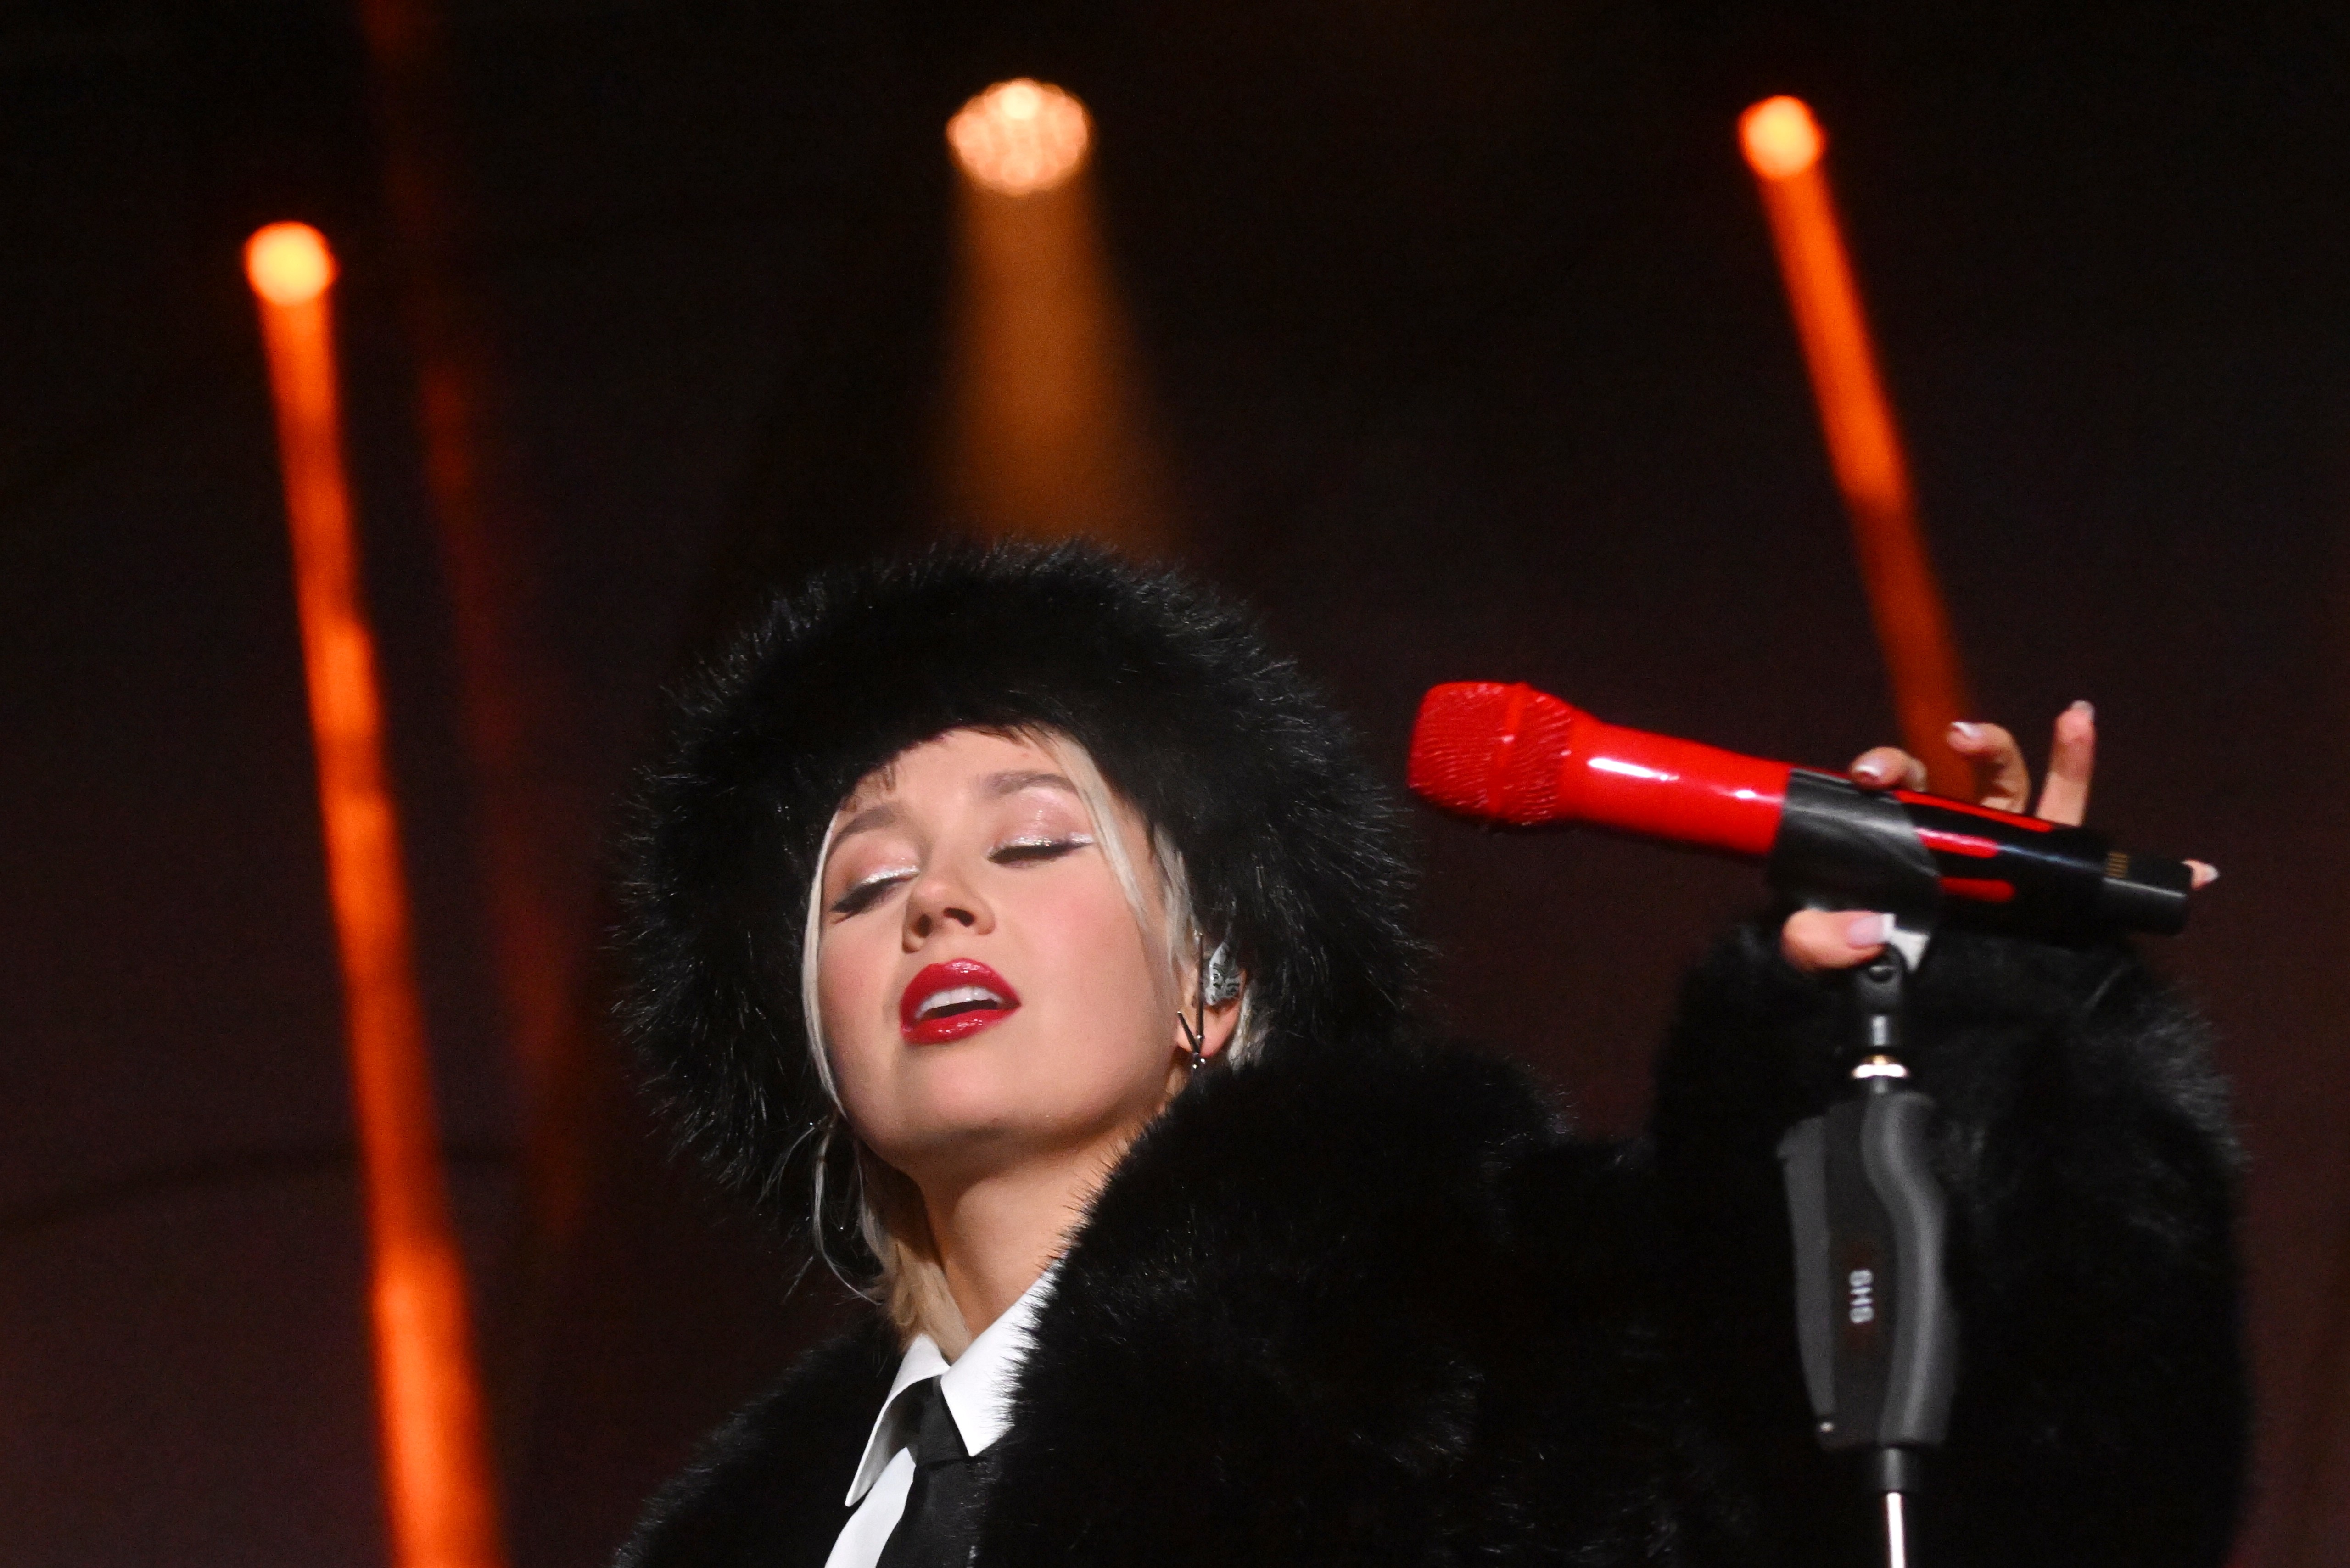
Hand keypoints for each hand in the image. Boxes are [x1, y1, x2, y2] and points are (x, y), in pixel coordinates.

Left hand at [1780, 703, 2216, 972]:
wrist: (1894, 1006)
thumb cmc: (1854, 959)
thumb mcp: (1817, 953)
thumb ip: (1817, 943)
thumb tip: (1865, 934)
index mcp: (1907, 828)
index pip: (1902, 777)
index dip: (1887, 763)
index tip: (1870, 774)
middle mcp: (1964, 830)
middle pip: (1979, 770)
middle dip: (1979, 742)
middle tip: (1955, 736)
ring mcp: (2011, 854)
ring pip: (2044, 795)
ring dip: (2071, 754)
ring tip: (2078, 718)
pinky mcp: (2046, 888)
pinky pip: (2102, 873)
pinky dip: (2158, 876)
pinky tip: (2199, 872)